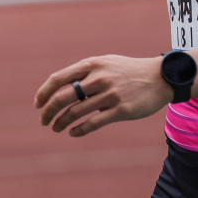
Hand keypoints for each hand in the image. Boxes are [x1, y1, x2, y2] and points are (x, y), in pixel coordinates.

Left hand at [34, 55, 172, 136]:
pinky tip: (72, 133)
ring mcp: (110, 94)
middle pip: (63, 97)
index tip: (37, 104)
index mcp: (92, 64)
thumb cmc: (128, 71)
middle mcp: (99, 78)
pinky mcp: (121, 110)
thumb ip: (85, 72)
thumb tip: (61, 87)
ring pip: (75, 112)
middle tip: (43, 120)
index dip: (44, 93)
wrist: (160, 77)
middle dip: (48, 111)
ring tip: (56, 128)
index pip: (58, 78)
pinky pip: (93, 123)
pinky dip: (78, 130)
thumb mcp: (106, 63)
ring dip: (61, 123)